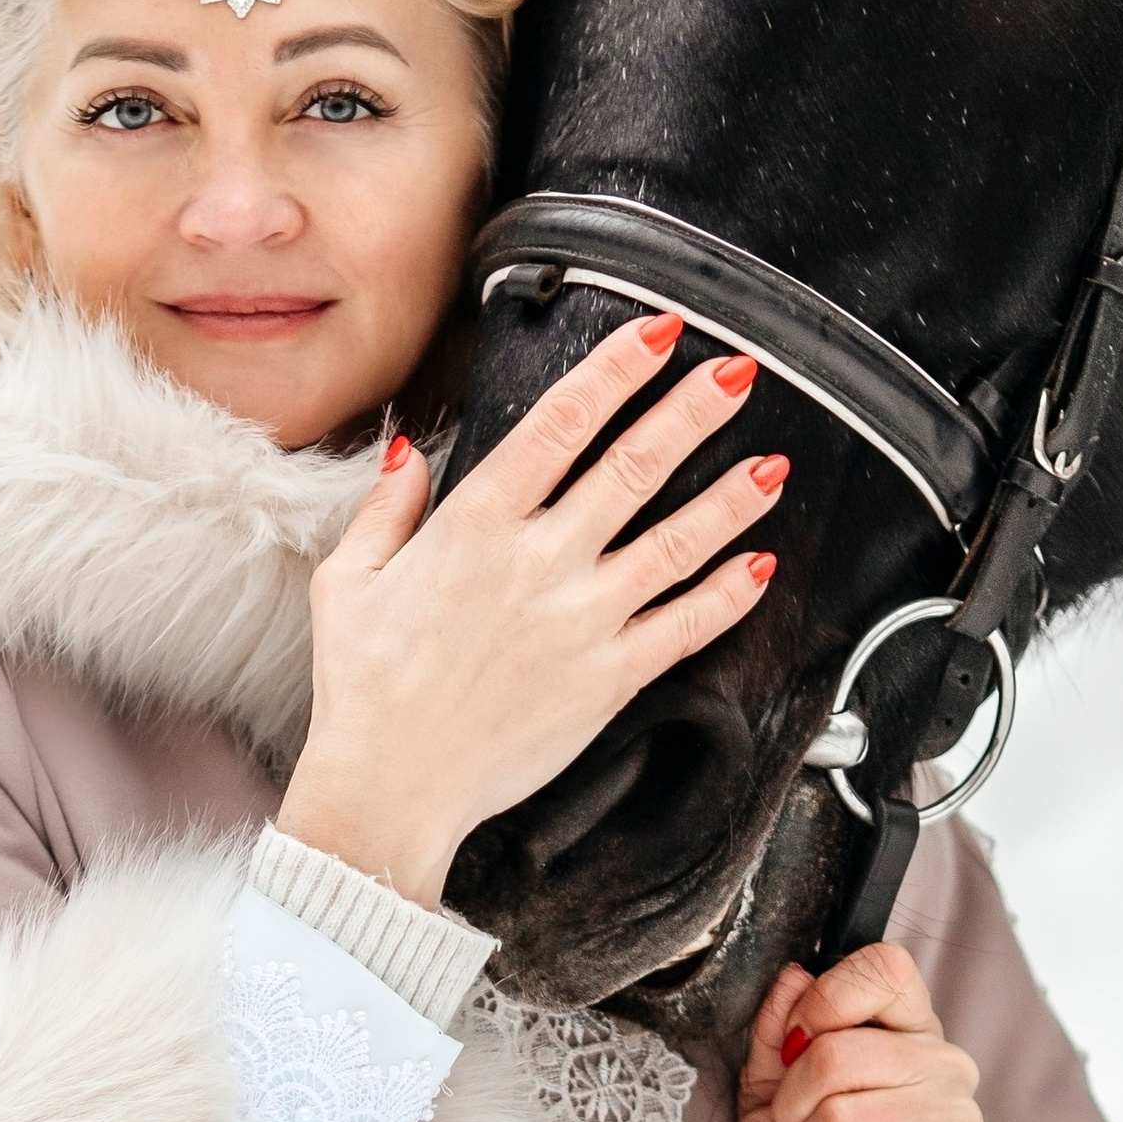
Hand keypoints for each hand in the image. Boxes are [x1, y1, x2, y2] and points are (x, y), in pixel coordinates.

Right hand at [274, 312, 782, 906]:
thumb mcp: (348, 580)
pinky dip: (727, 594)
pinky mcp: (608, 678)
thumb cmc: (363, 688)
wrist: (388, 788)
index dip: (616, 370)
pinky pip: (683, 626)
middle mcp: (538, 562)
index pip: (561, 423)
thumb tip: (409, 450)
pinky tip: (758, 565)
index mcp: (474, 526)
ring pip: (676, 542)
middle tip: (736, 374)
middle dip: (692, 412)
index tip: (657, 334)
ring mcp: (581, 620)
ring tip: (774, 462)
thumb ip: (387, 508)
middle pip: (633, 467)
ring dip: (731, 498)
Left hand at [734, 944, 981, 1121]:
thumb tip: (793, 976)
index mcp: (906, 1033)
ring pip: (843, 1111)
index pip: (886, 968)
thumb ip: (776, 1036)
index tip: (796, 1044)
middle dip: (791, 1103)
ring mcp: (957, 1121)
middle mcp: (944, 1068)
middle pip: (843, 1049)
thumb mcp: (767, 1100)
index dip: (827, 999)